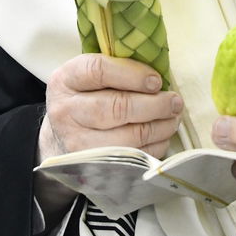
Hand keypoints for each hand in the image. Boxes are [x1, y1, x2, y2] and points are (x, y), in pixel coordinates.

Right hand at [39, 54, 181, 160]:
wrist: (60, 137)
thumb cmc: (84, 98)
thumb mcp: (88, 77)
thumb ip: (116, 68)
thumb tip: (159, 73)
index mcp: (66, 80)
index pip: (99, 70)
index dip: (133, 74)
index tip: (156, 80)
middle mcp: (66, 111)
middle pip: (117, 107)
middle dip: (154, 105)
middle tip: (175, 101)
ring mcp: (76, 143)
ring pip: (128, 137)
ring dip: (159, 127)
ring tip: (173, 118)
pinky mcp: (91, 167)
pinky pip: (131, 158)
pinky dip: (153, 147)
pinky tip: (161, 136)